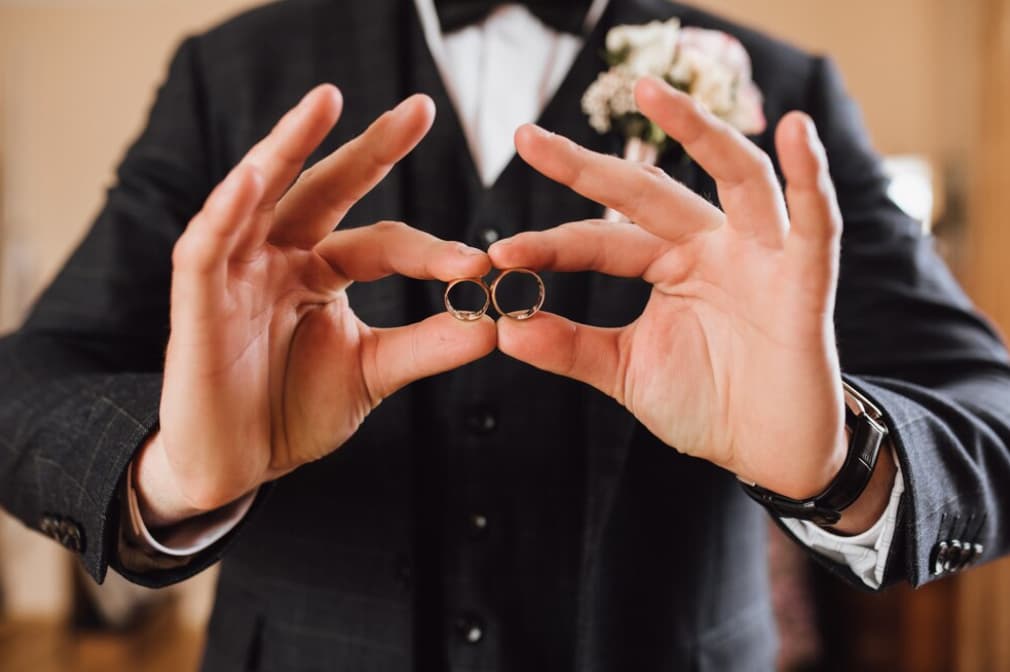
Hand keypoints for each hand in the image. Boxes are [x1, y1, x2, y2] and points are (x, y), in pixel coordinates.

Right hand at [137, 87, 495, 525]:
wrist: (238, 466)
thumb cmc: (294, 411)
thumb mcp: (373, 372)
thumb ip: (427, 345)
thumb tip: (496, 323)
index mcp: (323, 271)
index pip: (384, 243)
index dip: (432, 250)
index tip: (482, 264)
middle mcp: (280, 257)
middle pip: (325, 189)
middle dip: (370, 149)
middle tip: (419, 108)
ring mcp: (236, 271)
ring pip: (260, 196)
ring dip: (288, 147)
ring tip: (324, 102)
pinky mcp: (196, 300)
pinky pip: (207, 246)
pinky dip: (227, 210)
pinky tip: (253, 176)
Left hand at [492, 76, 852, 505]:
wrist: (767, 449)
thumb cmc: (706, 401)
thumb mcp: (626, 371)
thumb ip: (571, 348)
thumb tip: (504, 329)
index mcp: (668, 263)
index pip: (600, 239)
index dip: (550, 244)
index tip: (496, 254)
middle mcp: (710, 245)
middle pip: (648, 190)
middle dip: (588, 163)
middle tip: (525, 136)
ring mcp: (759, 255)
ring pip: (734, 176)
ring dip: (697, 130)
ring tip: (651, 92)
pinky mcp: (805, 279)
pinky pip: (814, 223)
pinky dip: (811, 180)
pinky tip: (796, 133)